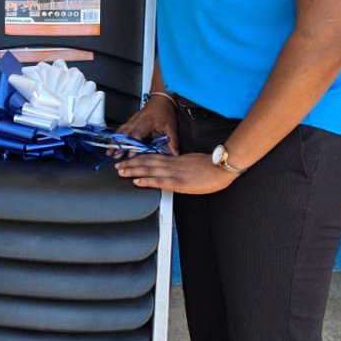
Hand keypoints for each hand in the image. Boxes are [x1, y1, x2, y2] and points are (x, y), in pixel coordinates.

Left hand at [115, 151, 236, 193]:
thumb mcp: (194, 162)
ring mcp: (174, 173)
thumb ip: (182, 164)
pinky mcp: (178, 182)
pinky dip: (146, 181)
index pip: (154, 157)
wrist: (222, 168)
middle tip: (118, 165)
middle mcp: (172, 164)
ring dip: (133, 170)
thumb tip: (175, 167)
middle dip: (131, 163)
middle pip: (147, 162)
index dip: (140, 158)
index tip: (129, 158)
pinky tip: (136, 181)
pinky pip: (158, 181)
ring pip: (149, 170)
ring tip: (121, 171)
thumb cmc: (212, 166)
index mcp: (176, 159)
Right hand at [116, 94, 179, 152]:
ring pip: (121, 132)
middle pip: (126, 135)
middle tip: (114, 155)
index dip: (133, 145)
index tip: (130, 154)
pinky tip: (111, 143)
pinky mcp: (130, 121)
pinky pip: (121, 129)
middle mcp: (137, 122)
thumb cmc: (165, 112)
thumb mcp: (172, 127)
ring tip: (109, 151)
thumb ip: (173, 142)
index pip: (138, 135)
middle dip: (119, 146)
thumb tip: (175, 154)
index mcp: (147, 123)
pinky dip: (115, 137)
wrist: (161, 99)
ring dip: (114, 142)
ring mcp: (132, 121)